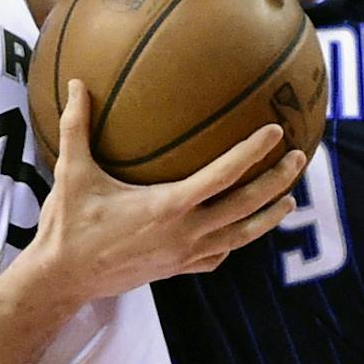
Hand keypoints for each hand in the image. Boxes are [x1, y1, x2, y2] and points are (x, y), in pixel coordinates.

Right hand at [26, 81, 303, 300]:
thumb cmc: (67, 225)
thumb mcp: (71, 173)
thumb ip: (76, 126)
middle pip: (245, 206)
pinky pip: (218, 256)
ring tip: (289, 197)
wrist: (63, 280)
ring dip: (268, 216)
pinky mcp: (178, 270)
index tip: (275, 131)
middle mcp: (185, 232)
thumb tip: (78, 82)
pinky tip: (242, 230)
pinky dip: (236, 242)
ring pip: (241, 236)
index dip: (252, 152)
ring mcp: (185, 255)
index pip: (222, 175)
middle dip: (277, 182)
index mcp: (167, 206)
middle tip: (300, 157)